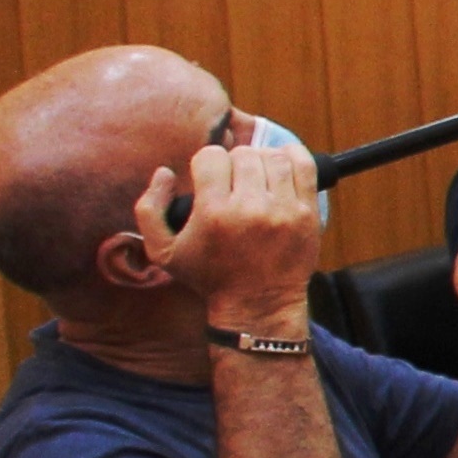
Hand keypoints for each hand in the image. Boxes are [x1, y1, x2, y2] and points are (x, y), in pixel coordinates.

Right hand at [142, 134, 322, 324]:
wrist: (258, 303)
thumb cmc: (208, 276)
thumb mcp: (161, 251)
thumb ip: (149, 208)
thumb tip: (165, 172)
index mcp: (214, 213)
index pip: (211, 157)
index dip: (206, 164)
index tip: (208, 180)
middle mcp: (251, 208)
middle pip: (244, 155)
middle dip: (233, 163)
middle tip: (231, 181)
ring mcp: (284, 210)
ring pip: (274, 157)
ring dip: (261, 160)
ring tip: (254, 177)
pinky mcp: (308, 214)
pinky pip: (306, 167)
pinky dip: (293, 157)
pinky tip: (280, 165)